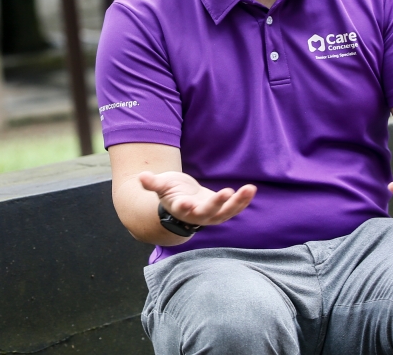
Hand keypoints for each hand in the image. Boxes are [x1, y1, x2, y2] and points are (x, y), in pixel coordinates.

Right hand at [139, 170, 255, 226]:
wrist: (182, 200)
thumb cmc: (170, 191)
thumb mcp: (161, 185)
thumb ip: (152, 183)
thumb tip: (141, 177)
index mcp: (179, 208)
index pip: (182, 209)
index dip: (184, 206)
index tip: (186, 202)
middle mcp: (196, 215)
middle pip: (207, 212)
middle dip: (217, 203)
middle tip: (226, 192)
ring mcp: (211, 215)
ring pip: (225, 212)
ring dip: (237, 203)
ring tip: (248, 189)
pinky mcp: (221, 210)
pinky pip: (234, 207)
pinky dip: (243, 200)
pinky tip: (251, 189)